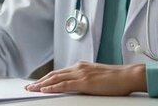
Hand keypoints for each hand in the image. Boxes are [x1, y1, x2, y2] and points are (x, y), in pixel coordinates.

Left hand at [25, 62, 145, 95]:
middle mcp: (78, 68)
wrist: (128, 76)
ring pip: (56, 79)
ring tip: (32, 89)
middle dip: (40, 81)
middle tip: (29, 87)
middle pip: (54, 74)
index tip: (38, 83)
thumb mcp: (97, 77)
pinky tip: (45, 90)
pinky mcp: (85, 82)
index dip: (47, 78)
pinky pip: (64, 85)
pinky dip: (53, 87)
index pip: (59, 72)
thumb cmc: (117, 79)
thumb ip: (85, 80)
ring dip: (42, 84)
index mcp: (81, 67)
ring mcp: (81, 74)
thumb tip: (77, 87)